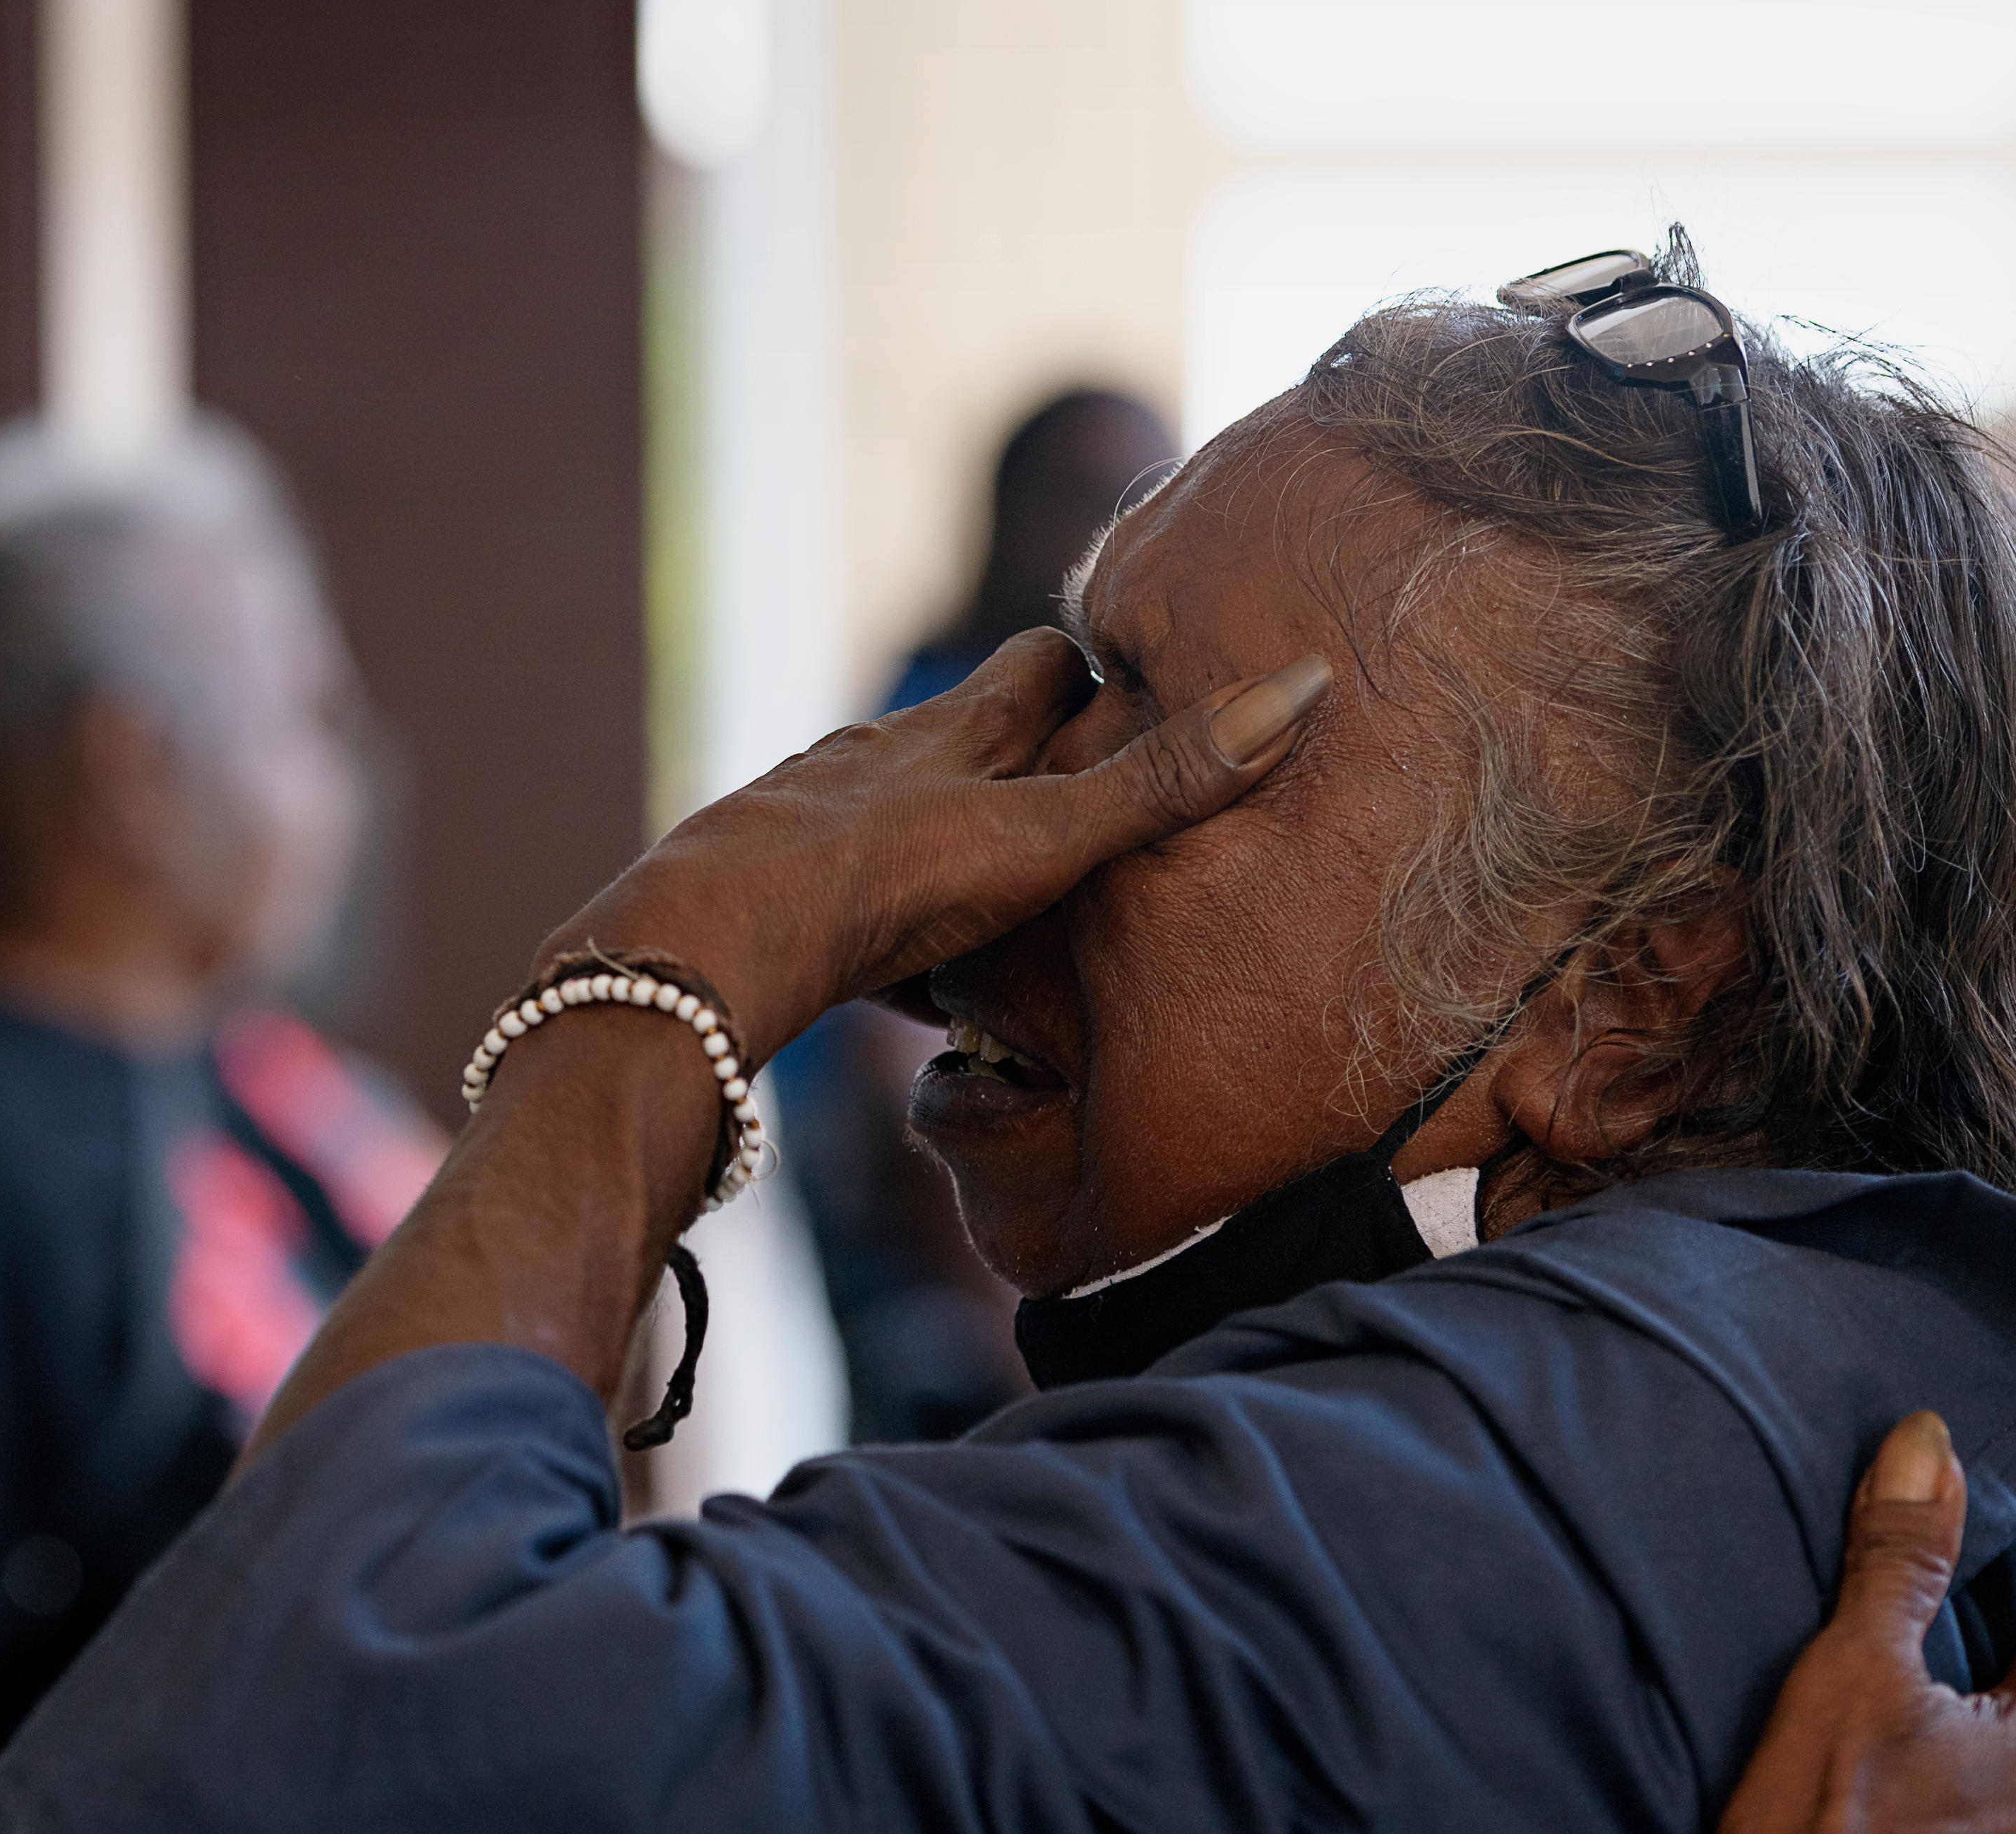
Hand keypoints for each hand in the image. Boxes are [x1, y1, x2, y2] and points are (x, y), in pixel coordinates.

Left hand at [539, 631, 1329, 1057]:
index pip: (1039, 663)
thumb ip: (1162, 784)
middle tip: (1082, 807)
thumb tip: (1300, 689)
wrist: (715, 942)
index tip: (1138, 689)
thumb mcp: (1046, 834)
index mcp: (958, 732)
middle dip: (1023, 762)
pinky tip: (907, 988)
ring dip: (951, 851)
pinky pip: (849, 909)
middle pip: (969, 738)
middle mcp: (885, 761)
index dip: (1090, 669)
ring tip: (1004, 907)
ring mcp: (822, 822)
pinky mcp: (775, 895)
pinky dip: (888, 935)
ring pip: (904, 821)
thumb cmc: (887, 878)